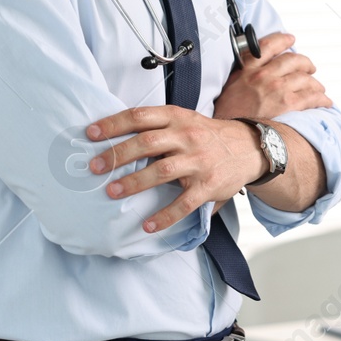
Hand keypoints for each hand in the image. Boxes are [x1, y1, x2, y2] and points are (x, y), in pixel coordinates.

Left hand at [84, 106, 264, 233]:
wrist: (249, 147)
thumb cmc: (207, 134)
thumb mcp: (184, 119)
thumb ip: (157, 126)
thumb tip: (116, 137)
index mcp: (176, 117)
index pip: (139, 116)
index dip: (113, 124)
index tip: (91, 134)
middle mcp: (187, 136)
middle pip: (147, 142)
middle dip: (118, 155)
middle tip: (95, 167)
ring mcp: (198, 161)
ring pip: (162, 171)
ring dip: (134, 182)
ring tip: (113, 192)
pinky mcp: (208, 185)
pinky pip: (184, 203)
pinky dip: (165, 216)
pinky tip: (147, 225)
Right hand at [212, 32, 331, 119]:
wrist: (230, 134)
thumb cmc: (228, 114)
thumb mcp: (231, 85)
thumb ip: (244, 73)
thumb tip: (255, 68)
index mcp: (248, 69)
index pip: (269, 45)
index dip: (282, 40)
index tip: (290, 39)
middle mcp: (264, 75)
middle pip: (293, 60)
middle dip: (305, 63)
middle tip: (310, 68)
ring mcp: (277, 89)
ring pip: (305, 78)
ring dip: (315, 83)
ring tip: (319, 88)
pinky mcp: (288, 104)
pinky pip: (311, 97)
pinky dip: (321, 98)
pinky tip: (325, 101)